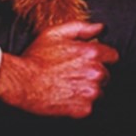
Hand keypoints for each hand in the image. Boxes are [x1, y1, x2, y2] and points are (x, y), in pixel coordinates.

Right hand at [0, 21, 118, 117]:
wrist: (22, 82)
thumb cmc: (37, 56)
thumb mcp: (56, 32)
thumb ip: (82, 27)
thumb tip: (100, 27)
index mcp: (91, 52)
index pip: (113, 56)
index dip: (102, 56)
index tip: (92, 59)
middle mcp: (95, 72)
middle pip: (106, 74)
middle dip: (94, 73)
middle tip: (75, 72)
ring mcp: (90, 92)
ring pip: (99, 91)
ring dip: (89, 88)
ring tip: (70, 84)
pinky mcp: (83, 109)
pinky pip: (90, 106)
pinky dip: (81, 102)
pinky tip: (68, 95)